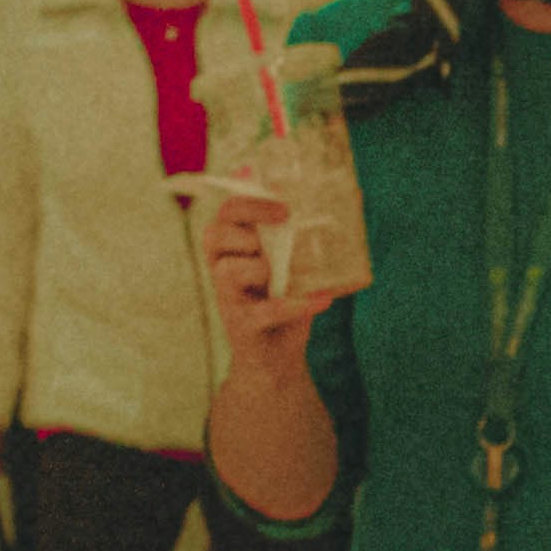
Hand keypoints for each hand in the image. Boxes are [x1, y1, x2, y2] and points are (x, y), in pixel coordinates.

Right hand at [188, 180, 321, 378]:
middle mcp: (221, 268)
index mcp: (232, 246)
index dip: (253, 203)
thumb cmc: (284, 300)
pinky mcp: (241, 326)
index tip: (285, 210)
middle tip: (280, 232)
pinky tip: (324, 300)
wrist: (278, 360)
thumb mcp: (292, 260)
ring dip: (260, 268)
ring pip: (228, 271)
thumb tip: (336, 189)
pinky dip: (297, 305)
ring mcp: (228, 298)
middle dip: (248, 228)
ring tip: (281, 277)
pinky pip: (265, 311)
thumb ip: (295, 228)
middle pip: (215, 233)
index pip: (228, 211)